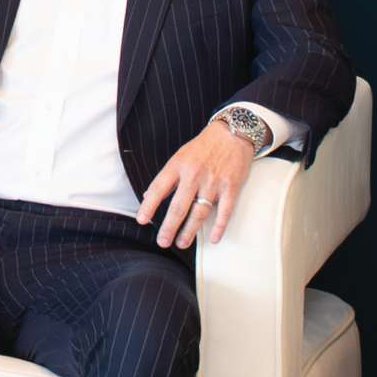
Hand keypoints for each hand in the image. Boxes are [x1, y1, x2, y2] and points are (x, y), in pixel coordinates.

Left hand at [138, 121, 260, 250]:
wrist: (233, 133)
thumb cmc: (204, 147)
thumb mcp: (180, 156)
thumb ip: (166, 177)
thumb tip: (147, 196)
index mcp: (178, 166)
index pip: (158, 189)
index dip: (148, 206)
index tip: (142, 220)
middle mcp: (194, 175)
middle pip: (178, 207)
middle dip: (169, 228)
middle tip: (163, 241)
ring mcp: (213, 182)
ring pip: (199, 213)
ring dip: (189, 232)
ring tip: (181, 243)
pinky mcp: (231, 187)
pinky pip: (225, 211)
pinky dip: (219, 227)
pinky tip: (212, 238)